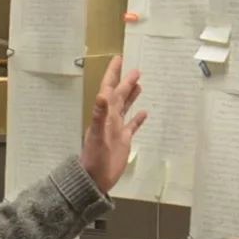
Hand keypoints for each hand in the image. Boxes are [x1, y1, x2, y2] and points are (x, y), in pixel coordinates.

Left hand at [80, 56, 144, 192]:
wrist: (95, 179)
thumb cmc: (94, 158)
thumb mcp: (97, 136)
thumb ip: (99, 115)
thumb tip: (102, 95)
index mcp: (104, 115)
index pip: (108, 89)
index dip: (113, 74)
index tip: (119, 59)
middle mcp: (110, 119)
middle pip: (119, 96)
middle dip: (126, 82)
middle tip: (135, 69)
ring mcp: (117, 129)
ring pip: (125, 108)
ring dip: (131, 96)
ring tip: (139, 84)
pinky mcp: (124, 140)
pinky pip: (132, 126)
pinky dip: (138, 118)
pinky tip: (144, 112)